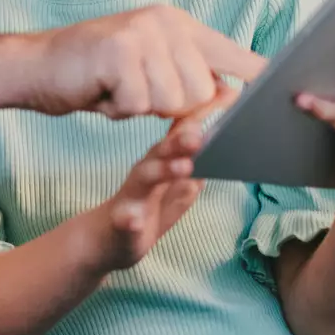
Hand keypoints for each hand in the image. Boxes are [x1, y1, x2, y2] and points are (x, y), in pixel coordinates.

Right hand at [0, 5, 265, 119]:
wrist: (32, 65)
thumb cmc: (91, 73)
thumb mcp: (145, 67)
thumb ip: (187, 75)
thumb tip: (229, 92)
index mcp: (176, 23)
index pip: (232, 53)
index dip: (260, 75)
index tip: (291, 85)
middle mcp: (164, 22)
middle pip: (201, 92)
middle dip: (168, 108)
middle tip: (133, 91)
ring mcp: (141, 34)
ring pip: (170, 102)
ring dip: (139, 108)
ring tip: (114, 89)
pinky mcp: (118, 53)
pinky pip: (137, 105)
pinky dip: (116, 109)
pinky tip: (98, 91)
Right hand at [79, 83, 231, 272]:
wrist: (108, 240)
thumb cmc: (148, 208)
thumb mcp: (177, 185)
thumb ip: (197, 163)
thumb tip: (221, 138)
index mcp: (161, 161)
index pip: (181, 134)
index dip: (201, 115)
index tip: (226, 95)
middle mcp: (146, 171)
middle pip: (162, 150)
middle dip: (181, 140)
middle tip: (202, 133)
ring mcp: (132, 195)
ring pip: (145, 177)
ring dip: (163, 170)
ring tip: (184, 167)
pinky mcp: (121, 221)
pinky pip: (125, 219)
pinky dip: (129, 218)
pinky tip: (134, 219)